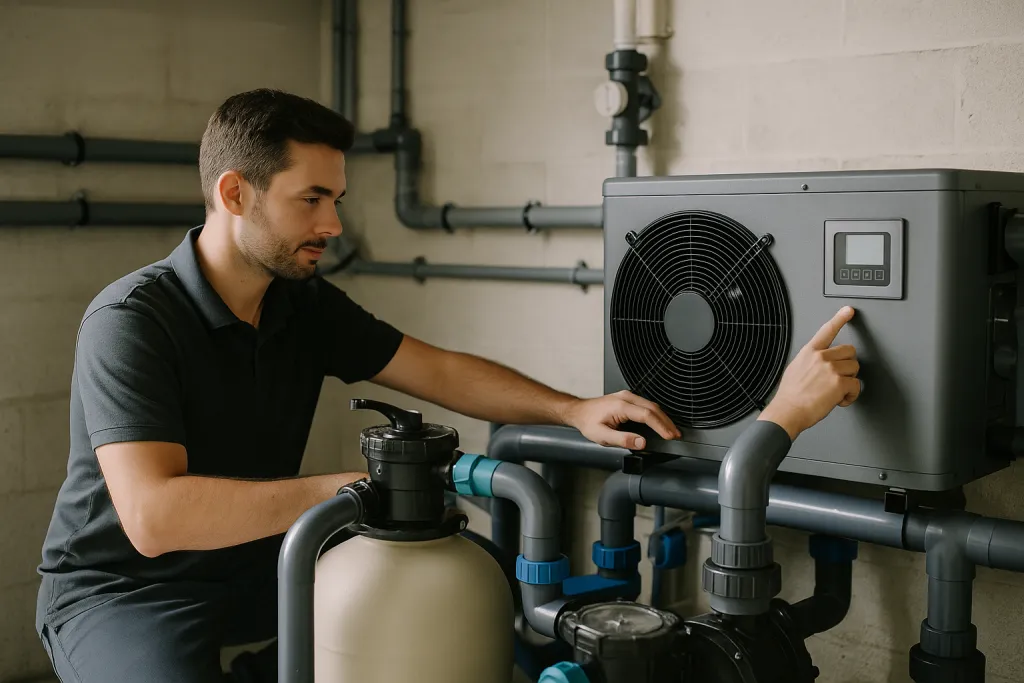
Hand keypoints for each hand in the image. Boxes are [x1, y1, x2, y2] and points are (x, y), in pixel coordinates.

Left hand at [564, 390, 680, 449]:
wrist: (579, 412)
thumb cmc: (588, 422)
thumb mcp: (602, 436)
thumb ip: (623, 440)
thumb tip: (641, 443)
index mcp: (620, 406)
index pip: (647, 415)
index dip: (661, 426)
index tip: (670, 435)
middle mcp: (625, 398)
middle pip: (653, 408)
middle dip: (667, 422)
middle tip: (676, 434)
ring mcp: (627, 396)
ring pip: (651, 405)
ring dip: (663, 417)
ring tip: (671, 430)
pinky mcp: (628, 398)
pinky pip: (646, 404)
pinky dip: (656, 414)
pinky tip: (660, 421)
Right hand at [758, 306, 861, 439]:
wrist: (788, 411)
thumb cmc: (790, 395)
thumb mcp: (795, 369)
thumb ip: (811, 361)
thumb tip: (820, 364)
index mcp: (809, 352)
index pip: (827, 330)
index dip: (840, 318)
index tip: (848, 310)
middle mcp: (821, 357)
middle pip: (850, 352)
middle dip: (847, 365)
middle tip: (837, 377)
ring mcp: (831, 369)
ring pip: (854, 369)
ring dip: (849, 381)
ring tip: (835, 391)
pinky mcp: (839, 383)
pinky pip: (856, 386)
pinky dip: (850, 395)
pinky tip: (839, 399)